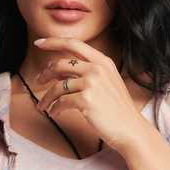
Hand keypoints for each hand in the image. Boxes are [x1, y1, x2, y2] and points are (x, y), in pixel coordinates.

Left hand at [33, 37, 149, 153]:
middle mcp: (97, 68)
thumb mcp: (107, 82)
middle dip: (45, 73)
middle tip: (38, 81)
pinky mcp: (86, 100)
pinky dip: (55, 108)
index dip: (54, 41)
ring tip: (43, 106)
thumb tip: (60, 71)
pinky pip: (61, 102)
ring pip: (58, 86)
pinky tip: (54, 113)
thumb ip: (88, 72)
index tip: (39, 42)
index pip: (74, 43)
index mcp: (103, 61)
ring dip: (47, 97)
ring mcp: (92, 83)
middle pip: (61, 64)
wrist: (130, 128)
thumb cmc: (117, 109)